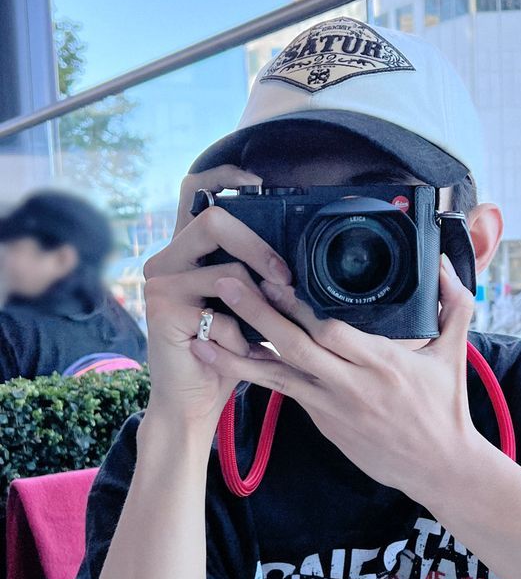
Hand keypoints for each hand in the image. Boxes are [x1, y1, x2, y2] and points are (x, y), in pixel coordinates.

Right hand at [143, 167, 291, 432]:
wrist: (194, 401)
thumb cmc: (226, 351)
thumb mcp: (247, 305)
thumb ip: (259, 272)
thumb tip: (303, 247)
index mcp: (188, 250)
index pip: (195, 190)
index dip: (224, 177)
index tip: (258, 183)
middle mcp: (167, 258)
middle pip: (215, 220)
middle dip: (259, 247)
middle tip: (284, 277)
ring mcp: (160, 282)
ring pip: (227, 270)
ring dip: (257, 305)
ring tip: (264, 330)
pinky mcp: (162, 310)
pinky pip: (221, 311)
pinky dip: (241, 337)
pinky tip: (239, 353)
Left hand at [190, 254, 479, 507]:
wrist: (439, 469)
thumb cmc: (446, 408)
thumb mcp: (454, 353)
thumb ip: (454, 303)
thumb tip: (441, 260)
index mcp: (382, 363)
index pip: (332, 331)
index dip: (300, 306)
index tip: (273, 277)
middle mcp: (351, 385)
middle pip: (296, 347)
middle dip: (257, 315)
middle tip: (227, 284)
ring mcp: (332, 406)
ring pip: (277, 376)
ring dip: (237, 352)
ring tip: (202, 331)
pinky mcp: (321, 421)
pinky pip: (283, 392)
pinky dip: (253, 374)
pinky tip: (223, 359)